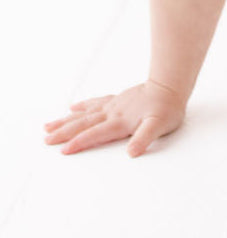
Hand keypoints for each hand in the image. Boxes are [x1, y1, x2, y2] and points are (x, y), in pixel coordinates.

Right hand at [43, 80, 186, 156]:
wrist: (171, 85)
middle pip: (84, 123)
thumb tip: (132, 152)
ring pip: (85, 113)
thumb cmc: (167, 108)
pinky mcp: (118, 99)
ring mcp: (114, 105)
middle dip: (64, 132)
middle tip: (45, 140)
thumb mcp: (160, 125)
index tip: (63, 150)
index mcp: (120, 121)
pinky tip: (73, 107)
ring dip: (66, 120)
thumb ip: (145, 138)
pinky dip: (83, 106)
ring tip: (48, 126)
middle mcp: (113, 112)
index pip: (96, 134)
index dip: (80, 142)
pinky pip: (95, 102)